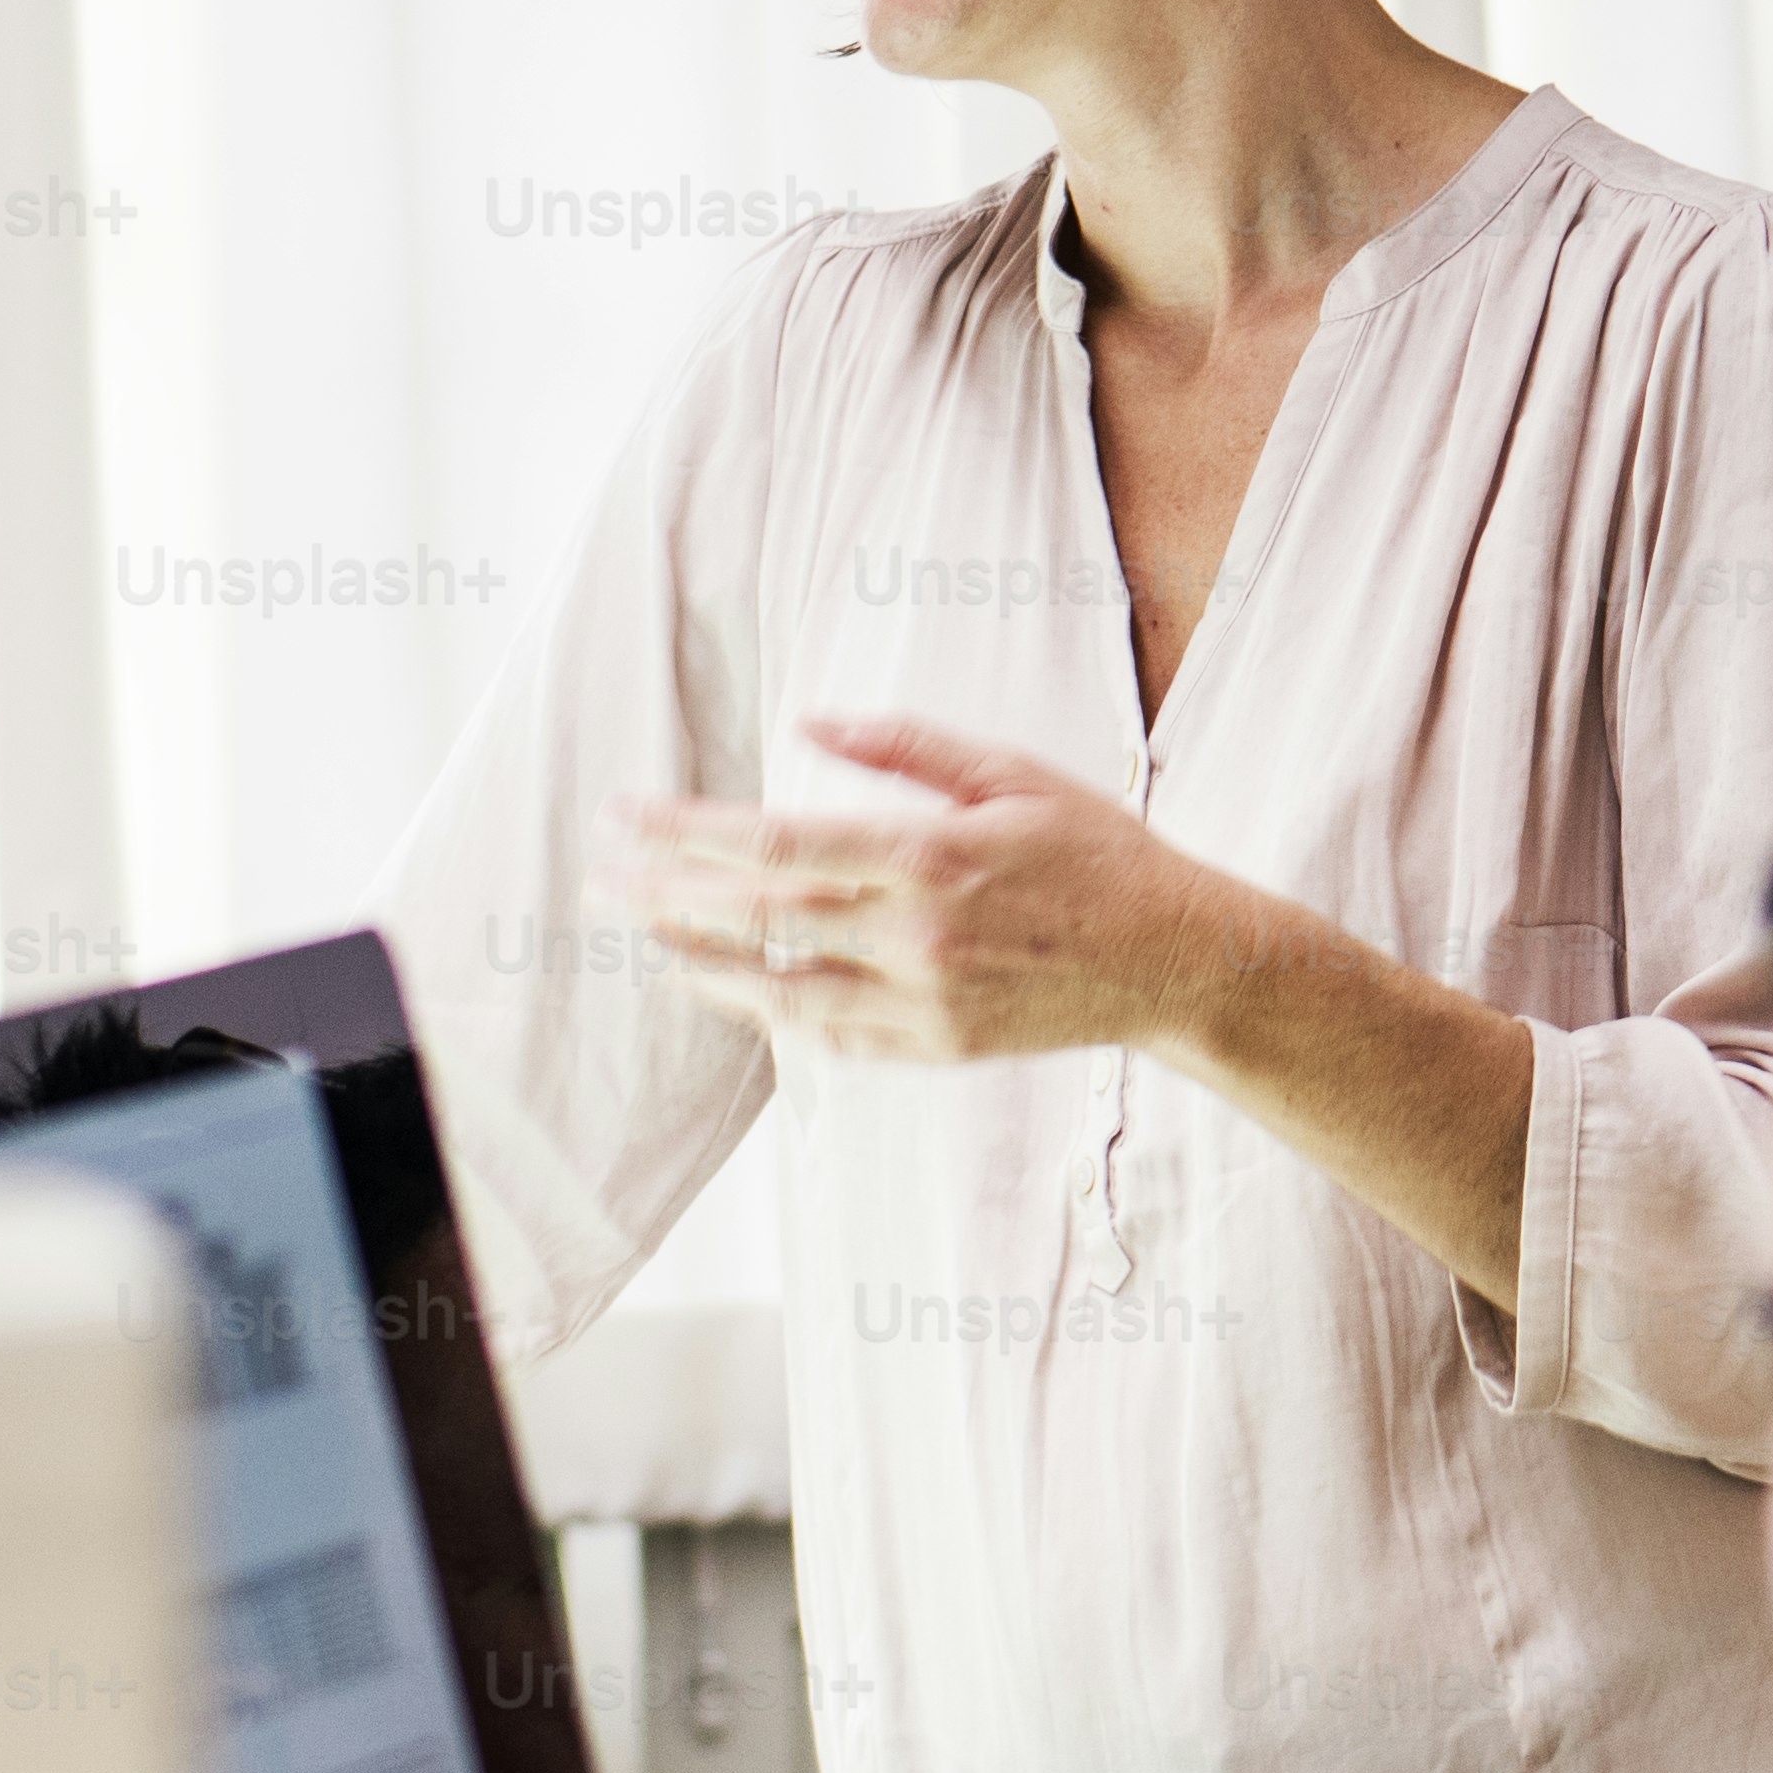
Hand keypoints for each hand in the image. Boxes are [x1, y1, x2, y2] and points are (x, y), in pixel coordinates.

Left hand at [611, 715, 1261, 1063]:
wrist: (1175, 960)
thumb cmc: (1097, 850)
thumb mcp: (1014, 771)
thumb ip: (907, 748)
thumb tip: (811, 726)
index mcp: (931, 854)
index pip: (774, 845)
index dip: (685, 833)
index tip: (624, 816)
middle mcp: (917, 935)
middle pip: (756, 918)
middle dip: (664, 896)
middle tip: (597, 880)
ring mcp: (923, 1001)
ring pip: (776, 988)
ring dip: (696, 961)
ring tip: (639, 934)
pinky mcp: (935, 1046)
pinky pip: (827, 1034)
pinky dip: (766, 1009)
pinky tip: (723, 984)